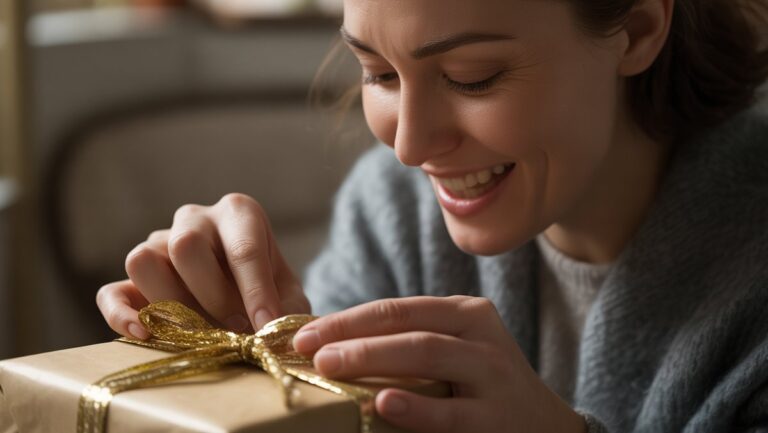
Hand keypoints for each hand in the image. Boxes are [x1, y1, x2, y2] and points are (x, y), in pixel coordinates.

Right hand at [96, 193, 309, 339]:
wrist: (247, 298)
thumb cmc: (271, 291)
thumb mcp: (290, 296)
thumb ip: (289, 310)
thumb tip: (277, 331)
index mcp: (238, 214)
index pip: (243, 247)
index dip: (255, 291)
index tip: (266, 324)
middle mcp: (194, 220)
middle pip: (186, 244)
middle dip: (213, 295)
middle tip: (236, 327)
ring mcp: (158, 245)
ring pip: (143, 260)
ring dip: (171, 303)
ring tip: (201, 331)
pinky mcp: (132, 280)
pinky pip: (111, 291)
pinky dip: (121, 315)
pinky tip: (145, 335)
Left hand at [292, 296, 585, 432]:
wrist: (546, 429)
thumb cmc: (482, 389)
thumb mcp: (456, 353)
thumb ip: (409, 344)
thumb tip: (333, 346)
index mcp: (466, 313)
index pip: (398, 308)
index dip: (348, 318)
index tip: (303, 332)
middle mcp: (481, 336)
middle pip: (408, 327)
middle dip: (353, 335)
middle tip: (308, 348)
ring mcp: (494, 375)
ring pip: (427, 354)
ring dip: (372, 358)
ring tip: (330, 366)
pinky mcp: (498, 418)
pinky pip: (451, 413)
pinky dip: (416, 407)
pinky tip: (384, 404)